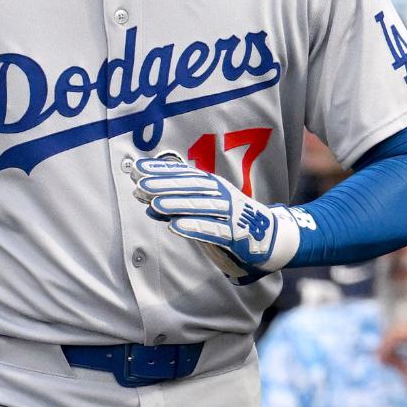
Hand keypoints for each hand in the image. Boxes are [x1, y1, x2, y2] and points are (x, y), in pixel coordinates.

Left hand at [127, 155, 311, 283]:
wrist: (271, 239)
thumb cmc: (230, 221)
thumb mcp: (203, 207)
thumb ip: (176, 200)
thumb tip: (143, 193)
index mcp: (214, 186)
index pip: (184, 175)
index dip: (161, 170)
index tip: (136, 168)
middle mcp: (222, 196)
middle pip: (191, 187)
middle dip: (165, 184)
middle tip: (139, 184)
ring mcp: (231, 215)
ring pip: (201, 207)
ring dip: (177, 204)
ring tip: (153, 204)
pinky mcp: (237, 235)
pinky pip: (213, 231)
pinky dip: (194, 228)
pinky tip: (176, 227)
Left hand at [377, 323, 406, 406]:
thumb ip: (397, 361)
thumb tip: (383, 356)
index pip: (404, 333)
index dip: (389, 340)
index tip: (379, 355)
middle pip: (402, 328)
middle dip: (386, 339)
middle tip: (377, 354)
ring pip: (401, 329)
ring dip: (387, 341)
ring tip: (379, 356)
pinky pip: (403, 335)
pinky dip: (390, 343)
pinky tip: (384, 356)